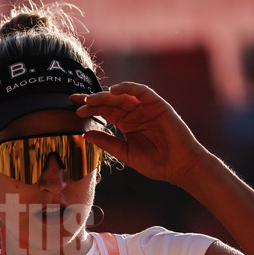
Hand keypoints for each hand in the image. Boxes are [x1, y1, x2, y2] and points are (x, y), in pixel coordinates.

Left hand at [72, 82, 208, 186]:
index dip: (89, 109)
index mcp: (126, 123)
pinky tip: (114, 90)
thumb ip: (107, 143)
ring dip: (106, 96)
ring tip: (90, 99)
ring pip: (122, 96)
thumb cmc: (156, 163)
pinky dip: (128, 88)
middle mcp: (135, 113)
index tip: (73, 109)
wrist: (180, 166)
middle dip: (92, 100)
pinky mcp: (158, 104)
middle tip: (76, 102)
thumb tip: (85, 134)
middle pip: (110, 102)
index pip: (104, 112)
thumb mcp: (125, 153)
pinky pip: (142, 91)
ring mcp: (146, 107)